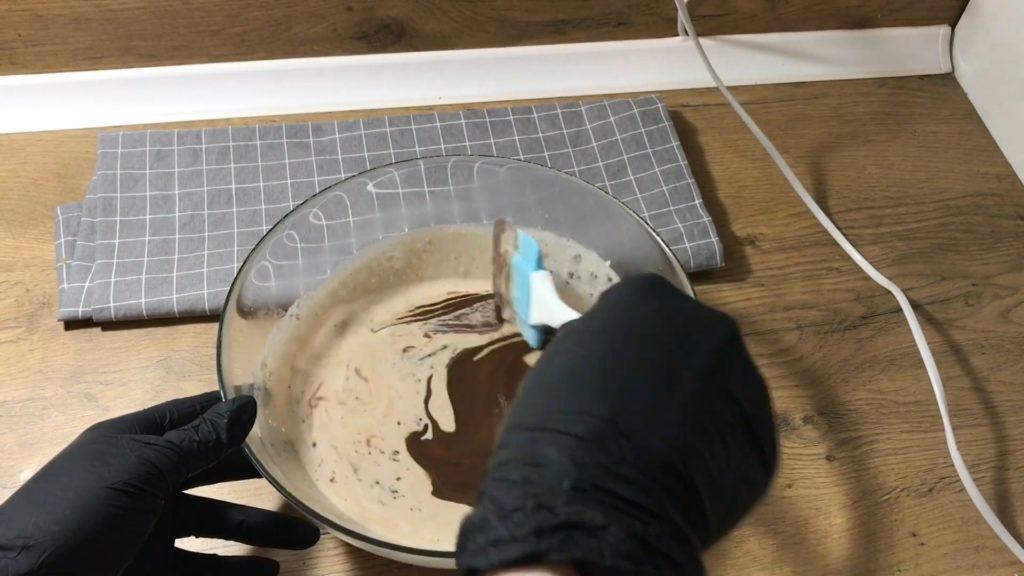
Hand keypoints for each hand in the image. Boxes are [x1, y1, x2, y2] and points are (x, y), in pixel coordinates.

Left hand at [0, 392, 319, 575]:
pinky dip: (234, 570)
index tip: (288, 409)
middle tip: (306, 472)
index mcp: (135, 442)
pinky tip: (268, 572)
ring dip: (259, 528)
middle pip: (212, 469)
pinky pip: (199, 566)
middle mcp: (144, 479)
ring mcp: (144, 527)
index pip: (196, 416)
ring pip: (214, 522)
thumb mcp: (142, 469)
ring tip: (307, 535)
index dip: (237, 412)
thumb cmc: (80, 513)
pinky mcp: (145, 569)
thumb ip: (199, 441)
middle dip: (259, 474)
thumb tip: (250, 403)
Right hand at [457, 274, 776, 574]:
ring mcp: (745, 380)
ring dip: (698, 411)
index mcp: (652, 299)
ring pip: (719, 390)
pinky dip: (714, 454)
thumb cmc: (560, 422)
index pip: (641, 309)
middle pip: (691, 343)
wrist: (595, 498)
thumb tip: (614, 356)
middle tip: (639, 411)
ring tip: (661, 451)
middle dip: (670, 371)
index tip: (610, 372)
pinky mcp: (765, 438)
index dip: (624, 345)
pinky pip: (735, 438)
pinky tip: (684, 478)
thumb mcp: (562, 361)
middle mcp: (710, 327)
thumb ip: (598, 344)